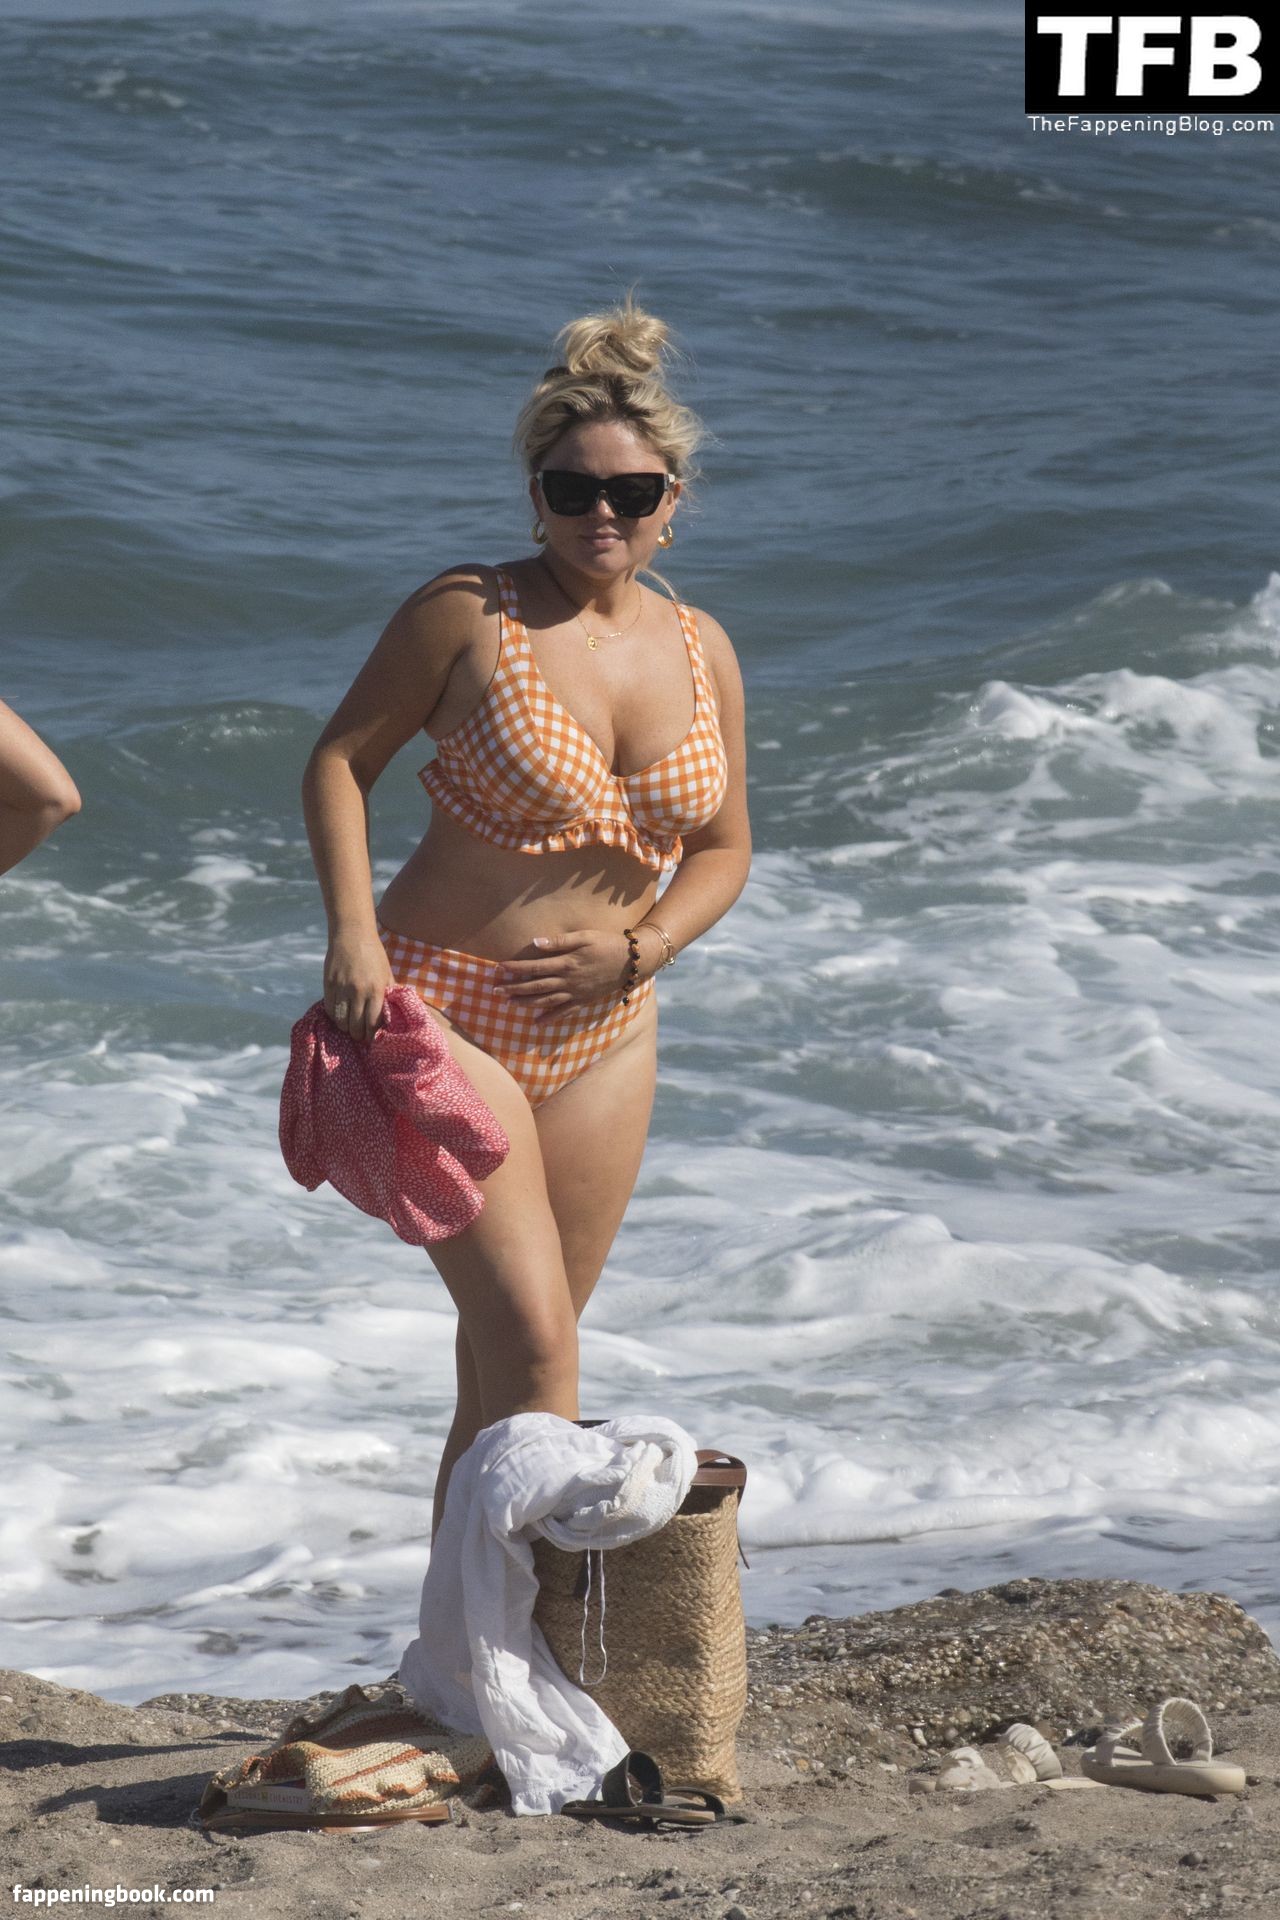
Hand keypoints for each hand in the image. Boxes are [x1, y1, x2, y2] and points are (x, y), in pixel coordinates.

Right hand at [324, 929, 392, 1042]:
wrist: (352, 934)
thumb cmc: (373, 954)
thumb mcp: (386, 973)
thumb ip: (388, 993)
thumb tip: (391, 1013)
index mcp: (376, 989)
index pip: (373, 1022)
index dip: (372, 1034)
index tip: (372, 1038)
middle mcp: (358, 991)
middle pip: (356, 1025)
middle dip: (358, 1035)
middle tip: (360, 1036)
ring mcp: (342, 988)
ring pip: (340, 1020)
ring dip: (345, 1028)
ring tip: (349, 1028)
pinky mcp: (329, 984)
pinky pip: (330, 1008)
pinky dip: (334, 1016)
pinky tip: (339, 1016)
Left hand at [494, 930, 636, 1022]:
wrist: (631, 962)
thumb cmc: (607, 944)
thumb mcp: (584, 936)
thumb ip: (559, 941)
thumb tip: (536, 942)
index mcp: (566, 963)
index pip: (534, 966)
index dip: (515, 967)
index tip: (499, 967)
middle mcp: (568, 981)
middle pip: (536, 986)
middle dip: (513, 988)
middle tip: (495, 990)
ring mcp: (575, 993)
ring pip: (546, 1000)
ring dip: (526, 1002)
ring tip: (508, 1003)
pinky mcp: (583, 1001)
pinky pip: (564, 1012)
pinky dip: (550, 1018)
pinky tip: (537, 1022)